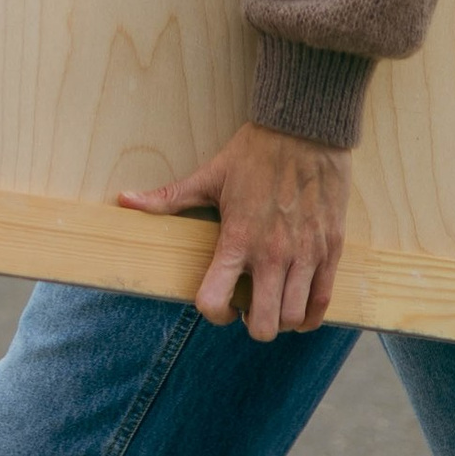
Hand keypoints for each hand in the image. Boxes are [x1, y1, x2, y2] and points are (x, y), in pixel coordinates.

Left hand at [118, 123, 349, 339]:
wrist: (305, 130)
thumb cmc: (255, 153)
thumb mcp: (209, 176)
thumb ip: (168, 198)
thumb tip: (124, 199)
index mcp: (236, 239)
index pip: (214, 301)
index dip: (214, 314)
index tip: (222, 307)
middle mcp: (271, 254)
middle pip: (263, 324)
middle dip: (253, 325)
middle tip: (252, 310)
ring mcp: (304, 254)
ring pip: (294, 318)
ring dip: (282, 320)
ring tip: (277, 305)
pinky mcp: (330, 249)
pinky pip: (323, 302)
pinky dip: (312, 315)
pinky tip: (302, 307)